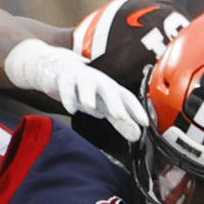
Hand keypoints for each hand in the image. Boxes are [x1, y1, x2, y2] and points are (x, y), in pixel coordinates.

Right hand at [3, 39, 147, 142]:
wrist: (60, 69)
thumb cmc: (85, 89)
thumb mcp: (103, 106)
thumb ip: (120, 120)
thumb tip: (137, 135)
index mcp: (111, 88)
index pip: (127, 97)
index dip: (136, 109)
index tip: (144, 122)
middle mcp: (99, 81)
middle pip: (109, 90)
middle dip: (115, 102)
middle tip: (120, 116)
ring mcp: (81, 77)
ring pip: (87, 84)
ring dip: (88, 94)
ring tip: (89, 106)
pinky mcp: (64, 77)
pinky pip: (66, 86)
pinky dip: (68, 97)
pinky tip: (70, 108)